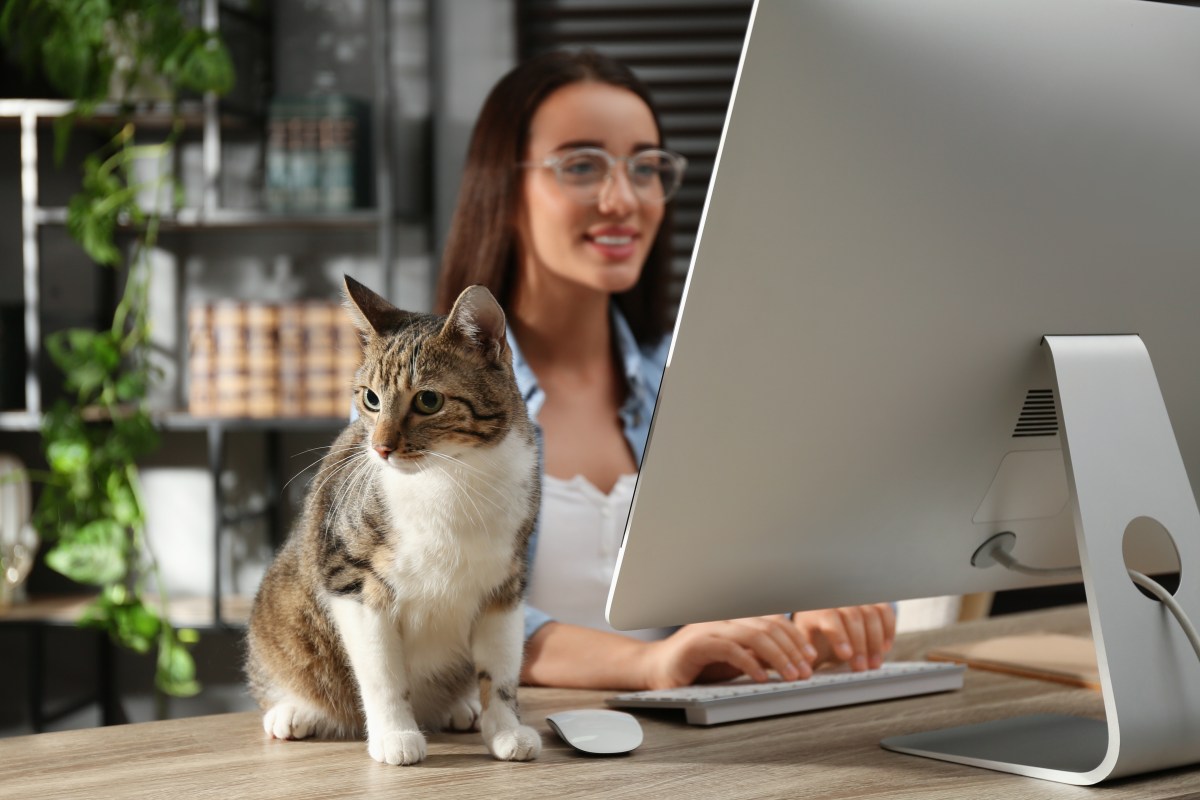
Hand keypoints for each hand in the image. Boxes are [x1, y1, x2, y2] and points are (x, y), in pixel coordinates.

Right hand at [639, 616, 819, 689]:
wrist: (653, 669)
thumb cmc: (695, 666)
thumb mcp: (734, 659)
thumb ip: (757, 655)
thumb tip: (791, 660)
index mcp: (735, 618)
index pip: (773, 619)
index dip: (795, 636)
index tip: (811, 656)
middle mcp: (724, 618)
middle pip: (768, 625)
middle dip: (792, 649)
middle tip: (806, 671)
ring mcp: (710, 628)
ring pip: (754, 635)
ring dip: (778, 657)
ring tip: (791, 676)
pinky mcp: (697, 644)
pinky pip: (730, 649)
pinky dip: (750, 663)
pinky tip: (762, 677)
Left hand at [791, 604, 895, 670]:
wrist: (827, 612)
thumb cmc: (817, 630)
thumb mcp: (807, 639)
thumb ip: (805, 652)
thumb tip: (803, 669)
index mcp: (818, 608)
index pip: (829, 616)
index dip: (839, 636)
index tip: (846, 655)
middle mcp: (838, 599)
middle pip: (853, 617)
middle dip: (860, 645)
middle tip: (862, 668)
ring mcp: (857, 598)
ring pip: (871, 614)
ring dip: (875, 642)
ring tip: (874, 664)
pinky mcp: (873, 601)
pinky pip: (885, 612)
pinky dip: (888, 630)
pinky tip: (885, 648)